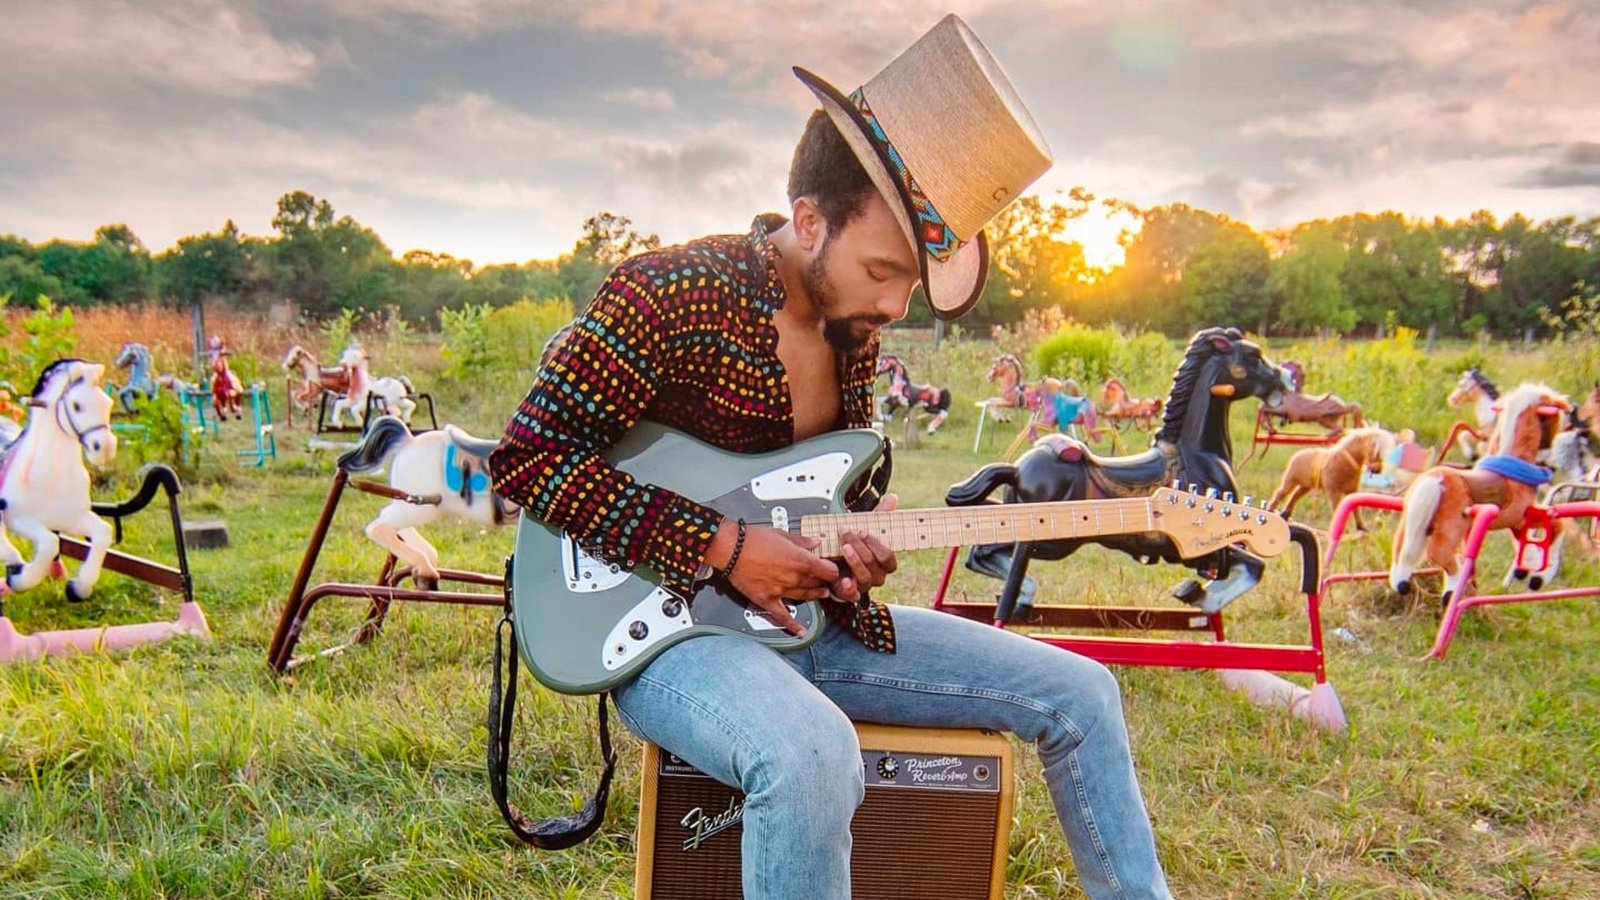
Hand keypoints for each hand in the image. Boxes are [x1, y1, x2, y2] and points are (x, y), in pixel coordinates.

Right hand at [719, 523, 838, 636]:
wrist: (730, 549)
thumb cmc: (753, 539)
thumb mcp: (782, 534)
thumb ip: (802, 541)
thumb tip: (816, 542)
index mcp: (801, 560)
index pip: (829, 571)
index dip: (833, 570)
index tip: (833, 569)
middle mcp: (794, 578)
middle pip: (818, 584)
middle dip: (824, 582)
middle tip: (826, 580)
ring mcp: (782, 591)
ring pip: (805, 597)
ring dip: (815, 596)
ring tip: (820, 594)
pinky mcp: (767, 600)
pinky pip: (783, 616)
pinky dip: (792, 625)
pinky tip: (800, 631)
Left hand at [832, 493, 898, 603]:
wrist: (831, 558)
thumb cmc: (853, 543)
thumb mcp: (864, 528)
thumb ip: (879, 515)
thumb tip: (892, 498)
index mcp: (883, 562)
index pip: (888, 558)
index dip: (876, 545)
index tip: (864, 532)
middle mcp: (876, 575)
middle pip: (874, 565)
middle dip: (860, 547)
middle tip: (847, 533)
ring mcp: (863, 585)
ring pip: (864, 577)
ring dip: (854, 561)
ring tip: (843, 547)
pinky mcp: (849, 593)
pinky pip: (853, 595)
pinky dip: (849, 588)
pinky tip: (844, 579)